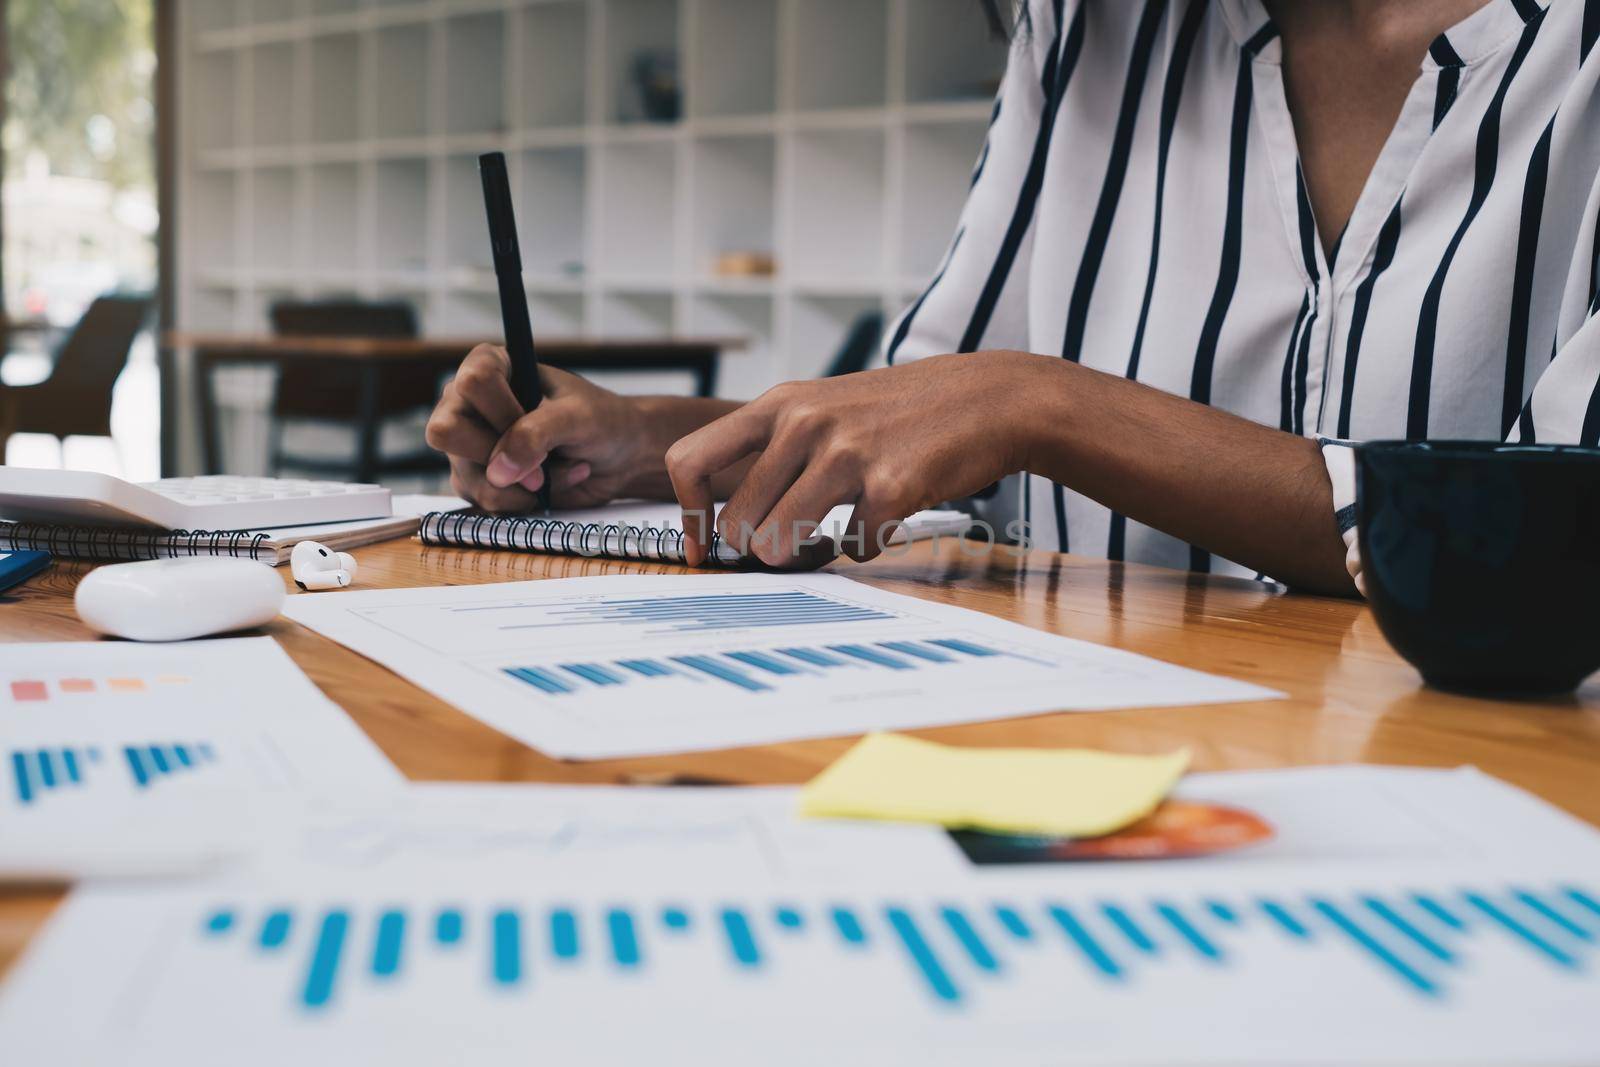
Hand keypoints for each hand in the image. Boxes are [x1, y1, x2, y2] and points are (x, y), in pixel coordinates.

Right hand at [425, 345, 649, 511]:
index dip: (503, 412)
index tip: (534, 423)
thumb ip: (537, 434)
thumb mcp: (578, 418)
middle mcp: (469, 403)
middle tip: (542, 461)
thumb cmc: (602, 422)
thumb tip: (498, 470)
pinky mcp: (478, 481)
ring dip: (523, 485)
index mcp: (491, 367)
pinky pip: (484, 501)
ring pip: (468, 476)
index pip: (472, 383)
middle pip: (447, 431)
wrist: (618, 458)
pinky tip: (548, 489)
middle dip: (499, 455)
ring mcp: (468, 444)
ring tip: (556, 473)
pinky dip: (523, 502)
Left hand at [666, 352, 1039, 566]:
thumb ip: (775, 449)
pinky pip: (849, 549)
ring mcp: (846, 454)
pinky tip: (885, 516)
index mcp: (779, 403)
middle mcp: (803, 424)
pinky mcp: (889, 488)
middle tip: (791, 542)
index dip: (688, 515)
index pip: (690, 459)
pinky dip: (864, 546)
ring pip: (777, 544)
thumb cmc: (899, 413)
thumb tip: (727, 523)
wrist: (988, 399)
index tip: (703, 547)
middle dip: (758, 547)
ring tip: (830, 533)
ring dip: (801, 554)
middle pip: (736, 521)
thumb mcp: (824, 406)